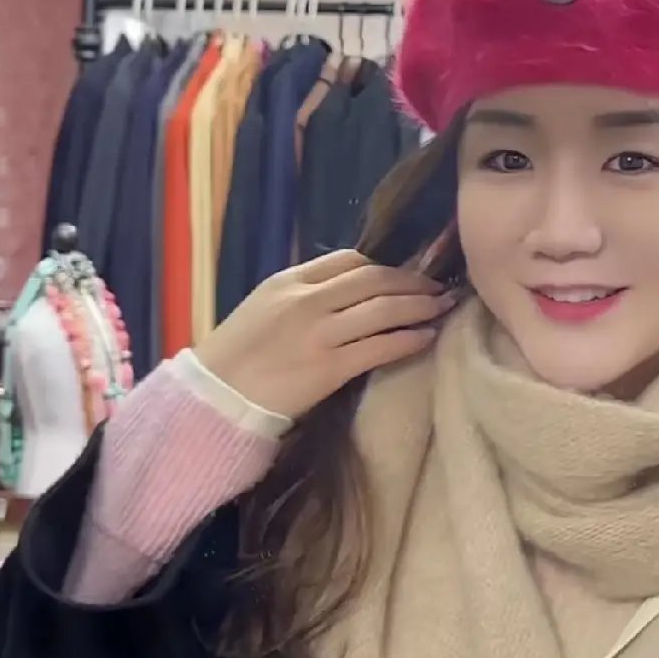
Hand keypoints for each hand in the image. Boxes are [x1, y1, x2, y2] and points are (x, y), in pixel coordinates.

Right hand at [193, 250, 454, 419]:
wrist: (217, 397)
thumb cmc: (237, 355)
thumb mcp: (264, 306)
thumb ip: (302, 294)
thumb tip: (347, 290)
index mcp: (289, 281)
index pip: (348, 260)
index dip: (383, 265)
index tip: (404, 274)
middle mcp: (308, 301)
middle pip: (374, 279)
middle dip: (411, 281)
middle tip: (436, 286)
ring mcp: (321, 334)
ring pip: (384, 309)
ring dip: (420, 305)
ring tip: (441, 306)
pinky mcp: (331, 368)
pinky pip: (381, 346)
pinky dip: (409, 338)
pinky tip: (426, 336)